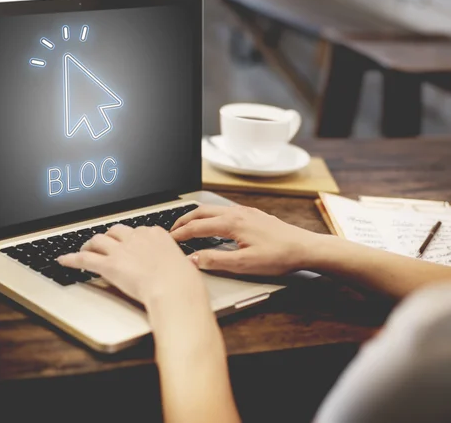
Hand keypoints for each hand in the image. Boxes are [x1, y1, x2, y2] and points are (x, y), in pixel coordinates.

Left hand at [57, 224, 207, 307]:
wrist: (174, 288)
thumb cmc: (182, 281)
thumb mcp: (182, 264)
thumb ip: (173, 261)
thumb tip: (177, 267)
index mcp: (155, 234)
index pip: (137, 230)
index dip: (129, 238)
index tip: (128, 244)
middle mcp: (136, 237)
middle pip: (115, 231)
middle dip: (108, 237)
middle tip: (104, 244)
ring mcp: (121, 250)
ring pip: (98, 240)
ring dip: (89, 244)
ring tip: (85, 249)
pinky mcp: (109, 264)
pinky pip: (85, 259)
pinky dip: (71, 259)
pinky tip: (64, 260)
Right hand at [171, 205, 323, 275]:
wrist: (305, 248)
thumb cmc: (278, 256)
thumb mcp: (244, 264)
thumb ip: (215, 260)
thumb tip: (192, 259)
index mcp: (232, 223)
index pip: (197, 227)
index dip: (180, 234)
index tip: (168, 240)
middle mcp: (237, 213)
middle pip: (201, 212)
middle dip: (183, 220)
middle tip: (171, 230)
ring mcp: (246, 211)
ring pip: (212, 209)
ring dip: (196, 216)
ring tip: (187, 225)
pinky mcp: (253, 214)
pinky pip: (224, 210)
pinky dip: (210, 216)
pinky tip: (213, 224)